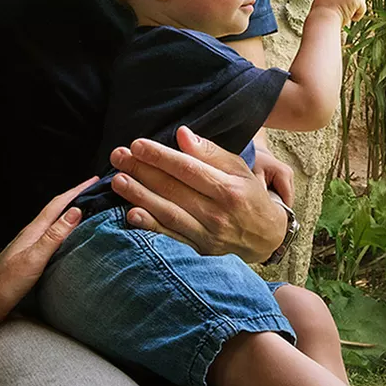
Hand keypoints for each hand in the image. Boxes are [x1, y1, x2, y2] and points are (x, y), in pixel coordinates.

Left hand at [0, 175, 96, 345]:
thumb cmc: (4, 283)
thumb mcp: (33, 259)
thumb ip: (54, 236)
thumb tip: (76, 211)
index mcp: (33, 231)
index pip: (58, 204)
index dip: (77, 190)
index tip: (95, 180)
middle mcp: (32, 235)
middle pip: (57, 210)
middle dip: (77, 198)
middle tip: (96, 192)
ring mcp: (30, 247)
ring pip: (55, 223)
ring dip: (71, 213)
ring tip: (89, 210)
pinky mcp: (30, 259)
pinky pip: (52, 238)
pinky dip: (65, 231)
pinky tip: (70, 238)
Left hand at [110, 126, 287, 262]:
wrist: (267, 237)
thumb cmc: (250, 196)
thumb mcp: (239, 169)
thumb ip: (210, 153)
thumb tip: (182, 135)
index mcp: (228, 189)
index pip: (188, 169)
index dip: (161, 156)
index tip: (137, 144)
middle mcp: (217, 214)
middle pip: (173, 189)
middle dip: (142, 171)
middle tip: (118, 156)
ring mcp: (207, 235)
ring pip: (168, 213)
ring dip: (140, 196)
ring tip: (118, 181)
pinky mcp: (199, 251)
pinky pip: (171, 238)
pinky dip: (150, 227)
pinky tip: (131, 215)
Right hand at [311, 0, 366, 25]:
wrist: (323, 20)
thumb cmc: (321, 16)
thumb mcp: (325, 0)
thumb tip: (345, 3)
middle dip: (353, 3)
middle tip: (341, 12)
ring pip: (359, 1)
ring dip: (353, 10)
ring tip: (341, 14)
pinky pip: (362, 8)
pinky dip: (358, 15)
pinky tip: (348, 17)